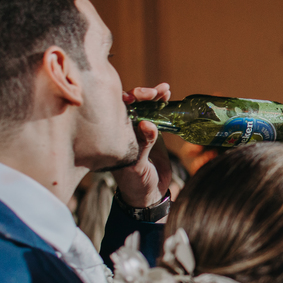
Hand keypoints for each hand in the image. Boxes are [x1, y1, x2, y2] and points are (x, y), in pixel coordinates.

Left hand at [115, 83, 172, 208]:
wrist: (149, 194)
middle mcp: (125, 129)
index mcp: (115, 135)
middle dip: (141, 94)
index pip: (117, 110)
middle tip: (153, 92)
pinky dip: (162, 104)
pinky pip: (157, 115)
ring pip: (145, 106)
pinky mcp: (153, 132)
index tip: (136, 96)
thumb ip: (143, 145)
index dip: (126, 99)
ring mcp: (139, 130)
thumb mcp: (138, 165)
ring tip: (165, 89)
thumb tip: (148, 124)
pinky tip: (168, 94)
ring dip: (154, 96)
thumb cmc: (135, 182)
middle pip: (131, 104)